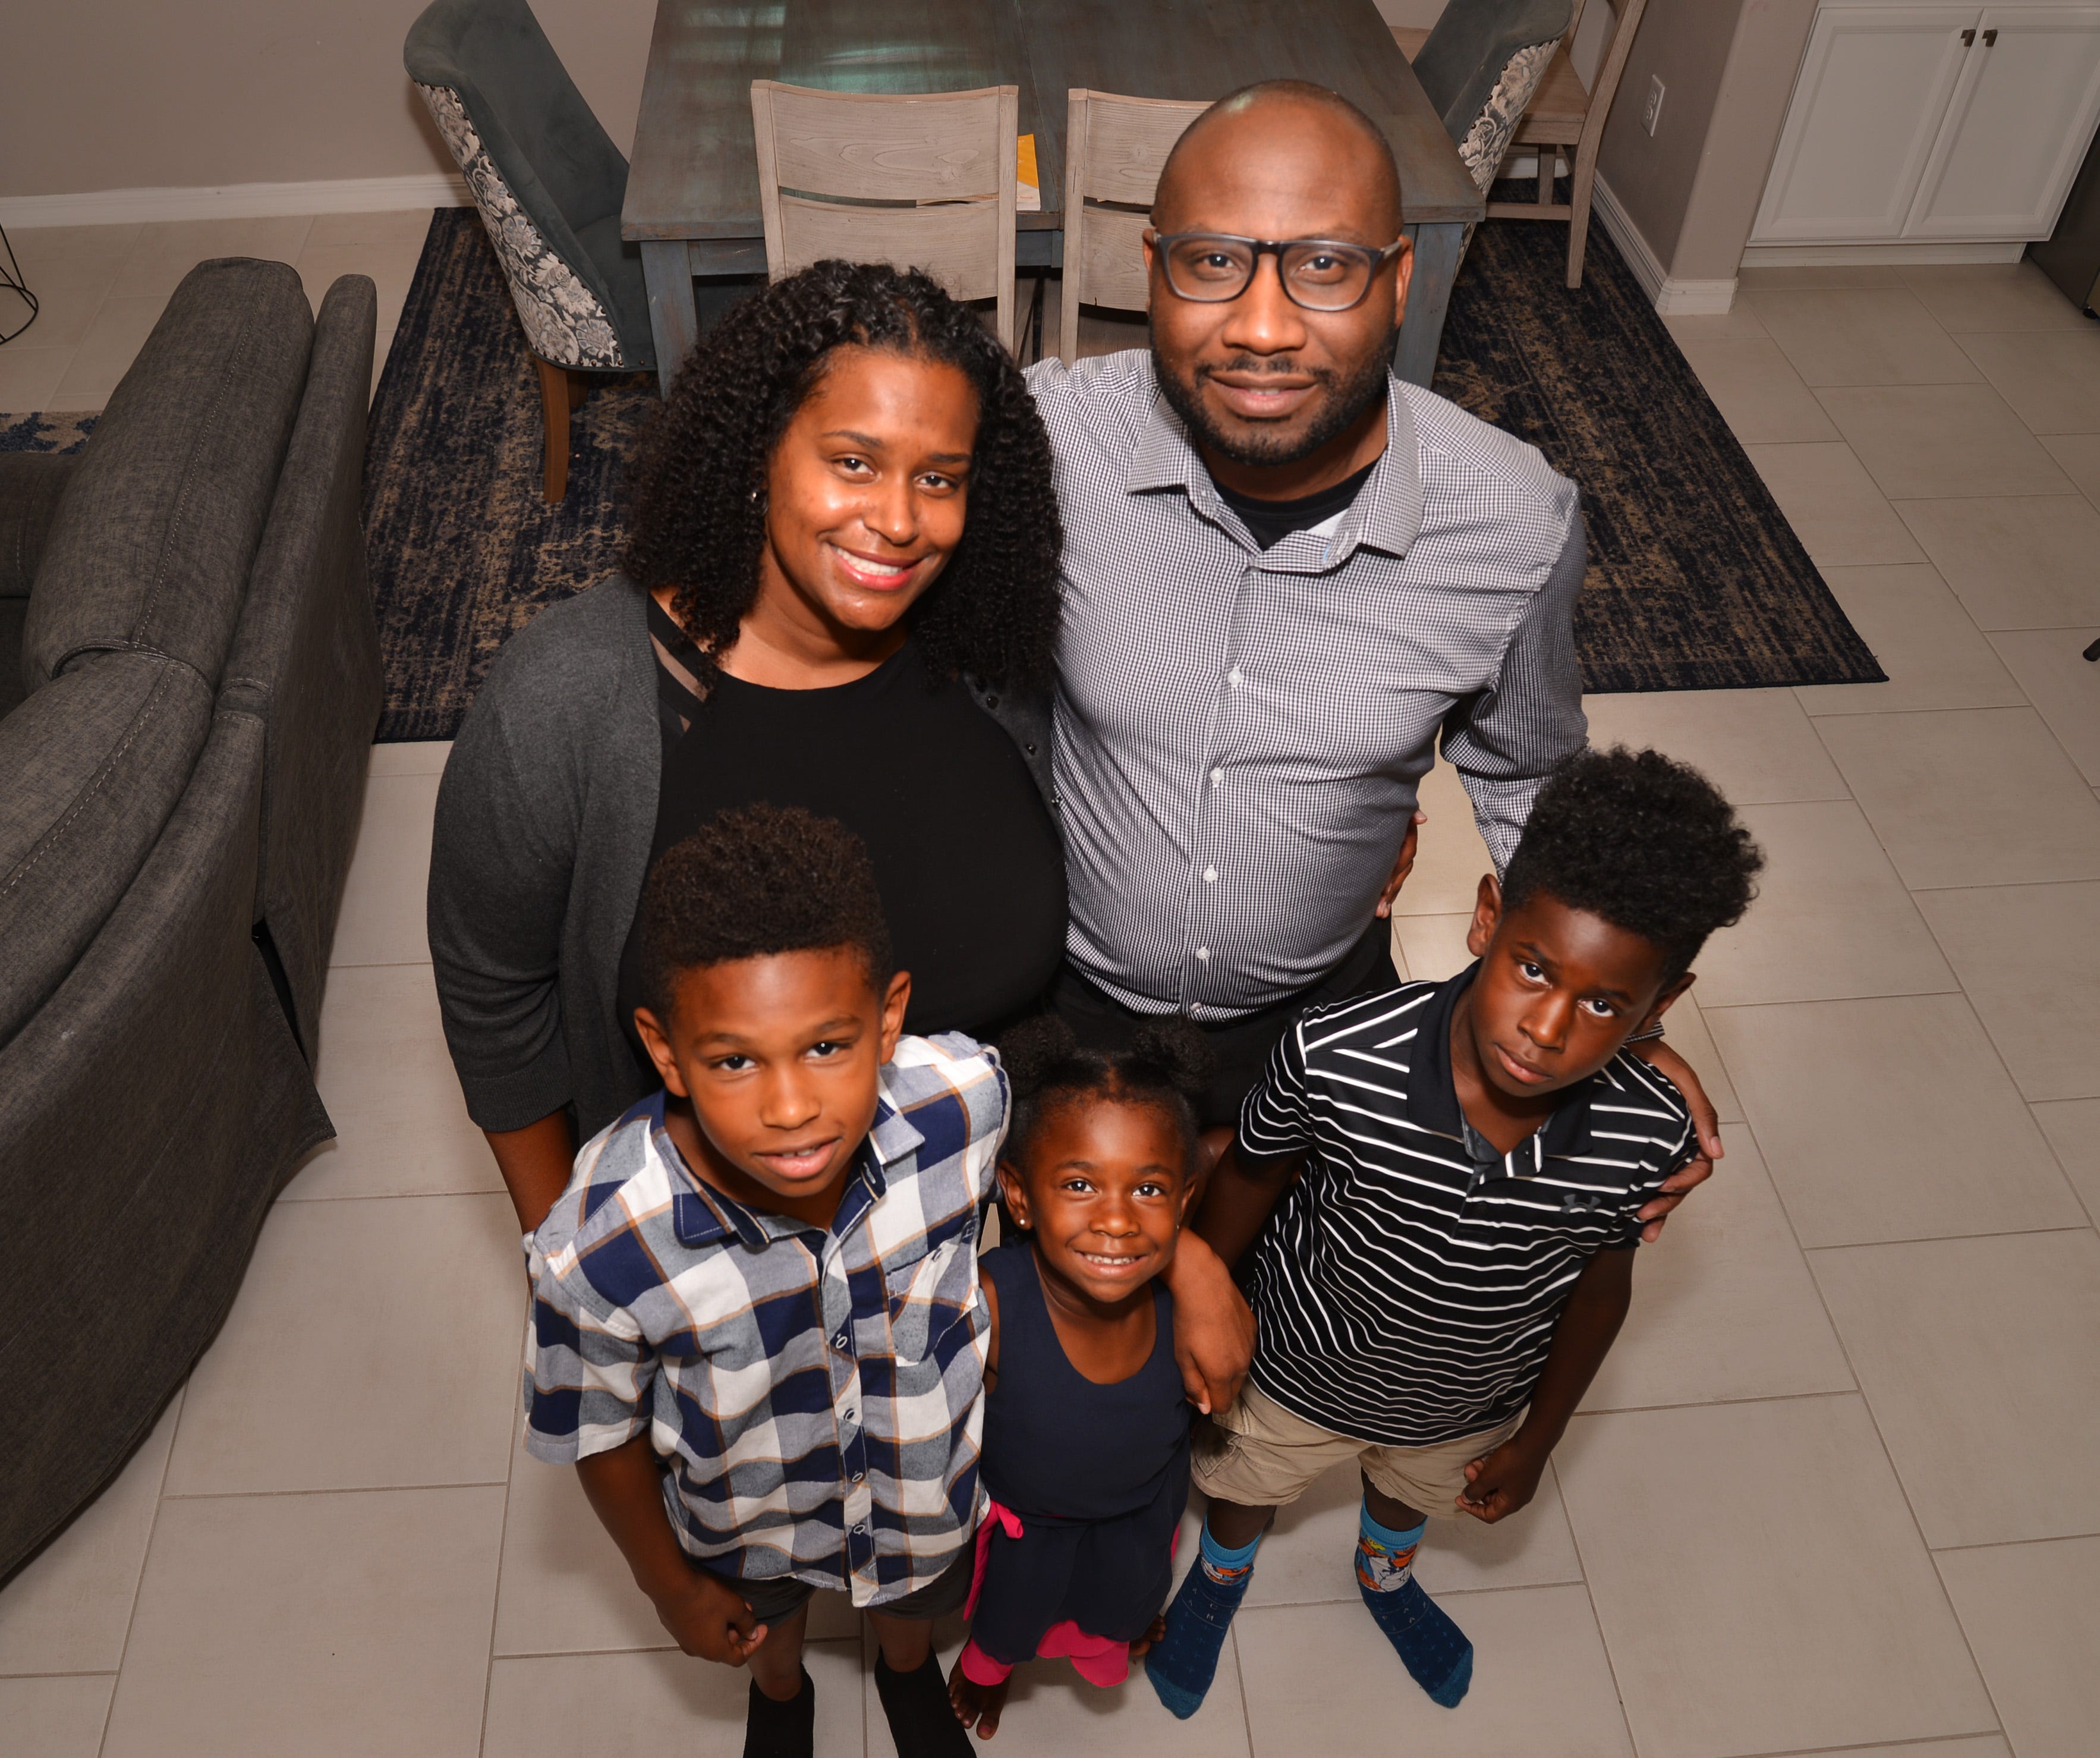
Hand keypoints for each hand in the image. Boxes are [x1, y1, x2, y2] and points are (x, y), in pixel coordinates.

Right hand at [652, 1567, 768, 1664]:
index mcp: (714, 1651)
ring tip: (729, 1604)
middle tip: (745, 1610)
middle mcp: (697, 1650)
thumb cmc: (704, 1598)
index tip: (762, 1628)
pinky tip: (710, 1603)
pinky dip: (708, 1621)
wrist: (671, 1586)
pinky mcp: (675, 1628)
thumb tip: (751, 1632)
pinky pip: (697, 1629)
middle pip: (724, 1647)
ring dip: (723, 1625)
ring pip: (710, 1637)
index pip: (740, 1658)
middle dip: (738, 1630)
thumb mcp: (735, 1607)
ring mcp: (683, 1640)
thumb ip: (747, 1622)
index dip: (755, 1644)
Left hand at [1166, 1232, 1253, 1414]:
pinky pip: (1246, 1351)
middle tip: (1197, 1369)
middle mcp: (1242, 1364)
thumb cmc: (1188, 1321)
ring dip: (1227, 1369)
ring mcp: (1251, 1346)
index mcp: (1223, 1374)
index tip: (1193, 1387)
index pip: (1222, 1407)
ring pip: (1241, 1371)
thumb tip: (1206, 1409)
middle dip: (1217, 1388)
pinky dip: (1234, 1351)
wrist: (1204, 1283)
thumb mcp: (1182, 1357)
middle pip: (1233, 1392)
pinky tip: (1219, 1335)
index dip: (1206, 1403)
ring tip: (1208, 1349)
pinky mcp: (1253, 1329)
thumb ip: (1194, 1386)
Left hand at [1373, 811, 1427, 918]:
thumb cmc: (1380, 805)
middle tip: (1380, 903)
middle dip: (1392, 889)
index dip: (1397, 868)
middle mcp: (1403, 846)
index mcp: (1405, 833)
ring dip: (1389, 897)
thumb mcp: (1391, 806)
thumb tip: (1422, 818)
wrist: (1369, 806)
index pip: (1407, 852)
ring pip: (1397, 879)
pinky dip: (1388, 896)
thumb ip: (1408, 811)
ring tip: (1379, 911)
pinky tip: (1381, 909)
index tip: (1387, 885)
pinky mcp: (1389, 865)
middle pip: (1402, 870)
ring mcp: (1397, 856)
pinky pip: (1392, 881)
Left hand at [1455, 1435, 1548, 1522]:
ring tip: (1475, 1463)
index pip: (1489, 1515)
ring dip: (1482, 1476)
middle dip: (1477, 1486)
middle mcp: (1517, 1497)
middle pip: (1491, 1499)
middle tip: (1469, 1471)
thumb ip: (1475, 1490)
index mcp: (1511, 1504)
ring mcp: (1520, 1485)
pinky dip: (1491, 1471)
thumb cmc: (1514, 1461)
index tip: (1460, 1499)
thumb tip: (1467, 1499)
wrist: (1532, 1441)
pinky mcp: (1520, 1473)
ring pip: (1495, 1486)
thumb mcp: (1489, 1477)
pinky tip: (1485, 1460)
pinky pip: (1501, 1477)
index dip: (1472, 1509)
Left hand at [1629, 1040, 1720, 1241]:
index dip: (1684, 1182)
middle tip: (1643, 1217)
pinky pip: (1639, 1177)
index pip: (1698, 1168)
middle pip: (1680, 1184)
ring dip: (1657, 1211)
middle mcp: (1673, 1142)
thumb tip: (1718, 1154)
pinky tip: (1629, 1218)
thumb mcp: (1682, 1080)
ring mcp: (1652, 1145)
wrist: (1619, 1042)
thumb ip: (1702, 1113)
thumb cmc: (1653, 1056)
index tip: (1662, 1186)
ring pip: (1662, 1187)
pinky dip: (1639, 1199)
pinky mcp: (1631, 1145)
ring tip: (1641, 1228)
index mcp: (1690, 1130)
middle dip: (1666, 1205)